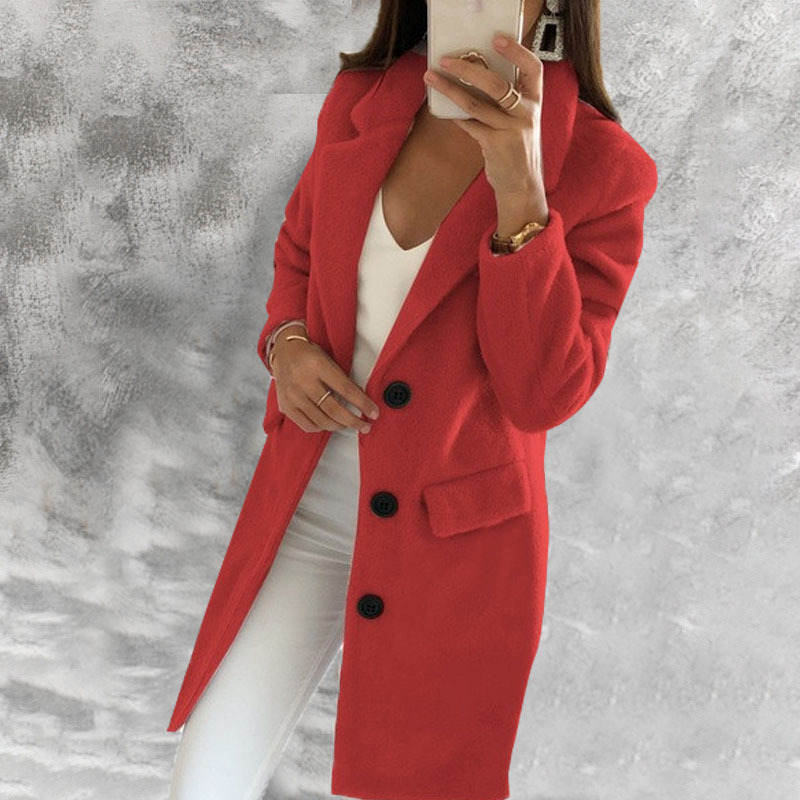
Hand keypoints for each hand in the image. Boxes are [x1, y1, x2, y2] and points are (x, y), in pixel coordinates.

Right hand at [271, 328, 379, 433]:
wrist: (284, 352)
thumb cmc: (310, 356)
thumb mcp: (329, 361)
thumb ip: (344, 380)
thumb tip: (363, 401)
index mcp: (318, 366)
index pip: (346, 389)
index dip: (363, 404)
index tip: (374, 412)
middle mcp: (303, 382)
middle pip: (334, 410)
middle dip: (354, 421)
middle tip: (365, 426)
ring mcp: (293, 396)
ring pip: (322, 421)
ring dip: (340, 426)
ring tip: (349, 425)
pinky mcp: (286, 406)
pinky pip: (308, 425)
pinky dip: (322, 428)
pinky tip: (330, 424)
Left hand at [422, 34, 548, 222]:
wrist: (522, 186)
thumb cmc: (518, 151)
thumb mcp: (521, 122)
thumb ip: (508, 103)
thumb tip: (476, 79)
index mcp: (535, 103)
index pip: (532, 69)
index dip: (517, 51)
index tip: (497, 39)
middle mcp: (526, 114)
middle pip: (496, 83)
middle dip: (468, 69)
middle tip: (448, 60)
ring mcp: (511, 130)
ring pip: (476, 104)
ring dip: (450, 90)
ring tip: (432, 78)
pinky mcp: (495, 145)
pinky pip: (469, 125)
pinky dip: (455, 116)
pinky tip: (444, 109)